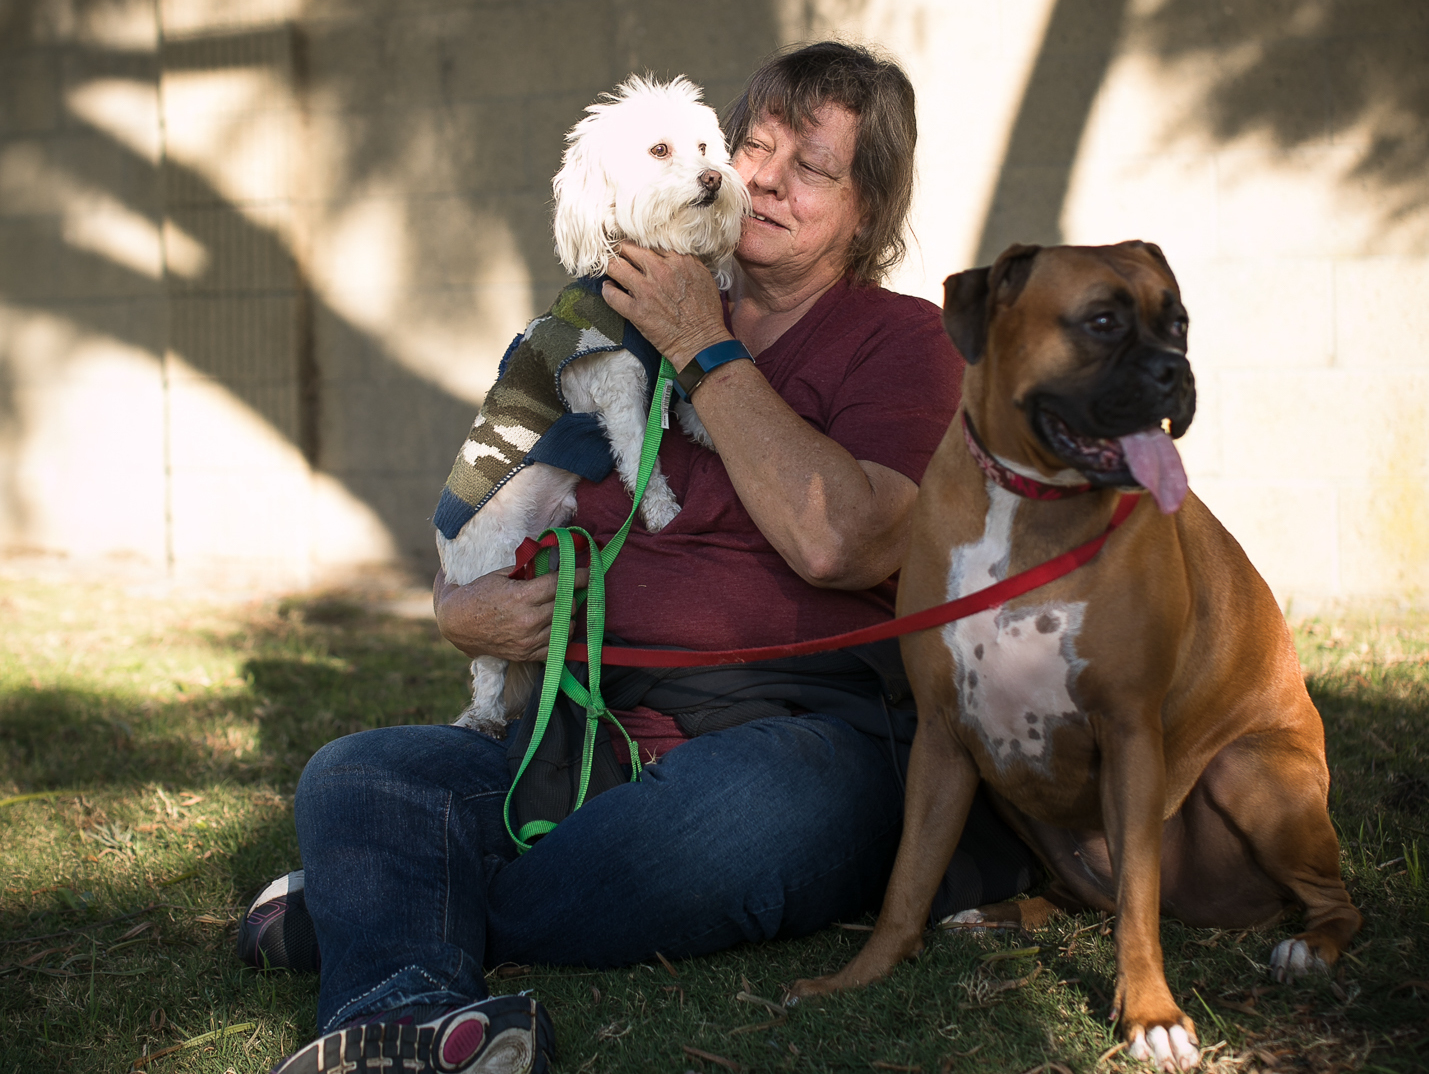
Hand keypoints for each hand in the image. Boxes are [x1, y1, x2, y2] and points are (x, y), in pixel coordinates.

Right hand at [433, 566, 587, 661]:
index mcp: (521, 596)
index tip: (589, 572)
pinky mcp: (526, 654)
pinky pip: (557, 647)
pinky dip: (562, 635)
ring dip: (569, 615)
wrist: (457, 623)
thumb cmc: (478, 594)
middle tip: (573, 588)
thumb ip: (528, 569)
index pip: (560, 585)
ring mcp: (528, 640)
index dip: (578, 577)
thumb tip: (554, 560)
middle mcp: (528, 620)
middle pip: (566, 605)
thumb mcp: (501, 574)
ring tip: (564, 606)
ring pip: (565, 626)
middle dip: (572, 595)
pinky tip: (558, 625)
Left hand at [601, 243, 730, 367]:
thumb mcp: (703, 276)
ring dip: (611, 267)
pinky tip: (609, 289)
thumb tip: (669, 254)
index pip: (649, 243)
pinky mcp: (636, 310)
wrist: (702, 341)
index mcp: (678, 261)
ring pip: (615, 267)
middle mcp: (660, 271)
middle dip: (620, 250)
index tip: (635, 249)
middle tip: (618, 254)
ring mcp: (646, 291)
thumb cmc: (706, 312)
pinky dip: (607, 290)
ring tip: (611, 270)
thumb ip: (686, 261)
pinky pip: (611, 295)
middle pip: (628, 249)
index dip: (639, 245)